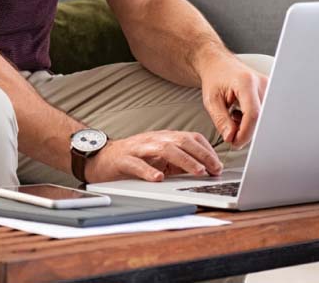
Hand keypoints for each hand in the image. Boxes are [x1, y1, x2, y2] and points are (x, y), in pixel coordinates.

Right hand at [83, 130, 222, 182]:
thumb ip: (178, 162)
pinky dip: (149, 171)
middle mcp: (154, 140)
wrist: (100, 157)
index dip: (206, 150)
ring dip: (184, 160)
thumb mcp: (159, 159)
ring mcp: (139, 148)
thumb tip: (203, 170)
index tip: (218, 165)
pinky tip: (158, 179)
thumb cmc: (132, 159)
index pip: (190, 138)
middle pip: (182, 141)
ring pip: (165, 149)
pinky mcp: (123, 159)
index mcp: (164, 139)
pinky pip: (137, 164)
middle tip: (214, 169)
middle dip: (201, 155)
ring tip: (197, 171)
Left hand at [199, 55, 268, 148]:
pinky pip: (266, 114)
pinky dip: (253, 120)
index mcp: (246, 82)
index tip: (235, 142)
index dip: (245, 133)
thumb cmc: (215, 78)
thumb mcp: (211, 101)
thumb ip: (221, 120)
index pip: (253, 114)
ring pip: (264, 119)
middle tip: (230, 129)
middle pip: (261, 118)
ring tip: (234, 116)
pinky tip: (242, 113)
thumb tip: (232, 138)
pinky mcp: (272, 93)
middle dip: (246, 131)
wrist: (220, 64)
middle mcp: (263, 83)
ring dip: (249, 125)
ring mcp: (270, 88)